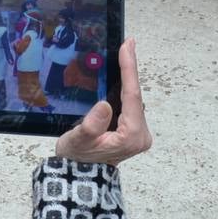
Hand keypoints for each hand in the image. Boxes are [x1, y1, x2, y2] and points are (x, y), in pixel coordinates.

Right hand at [55, 38, 150, 166]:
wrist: (79, 175)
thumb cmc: (77, 159)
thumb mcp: (78, 141)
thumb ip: (91, 126)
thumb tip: (104, 105)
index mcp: (131, 136)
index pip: (133, 96)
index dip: (130, 69)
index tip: (128, 47)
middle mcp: (140, 134)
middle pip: (136, 95)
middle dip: (131, 69)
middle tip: (128, 43)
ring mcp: (137, 132)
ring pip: (134, 98)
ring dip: (128, 76)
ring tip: (125, 52)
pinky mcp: (132, 130)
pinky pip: (130, 103)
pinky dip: (126, 86)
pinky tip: (122, 71)